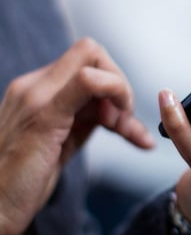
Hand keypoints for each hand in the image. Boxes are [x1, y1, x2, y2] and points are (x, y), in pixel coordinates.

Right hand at [0, 38, 153, 234]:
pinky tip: (124, 128)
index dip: (112, 82)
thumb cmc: (22, 182)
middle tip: (121, 123)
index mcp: (36, 90)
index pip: (86, 60)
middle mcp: (33, 86)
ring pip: (93, 59)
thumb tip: (117, 110)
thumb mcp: (60, 141)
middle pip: (92, 51)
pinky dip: (117, 93)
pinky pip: (88, 81)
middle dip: (120, 84)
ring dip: (122, 94)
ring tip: (125, 131)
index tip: (118, 118)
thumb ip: (84, 119)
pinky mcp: (43, 115)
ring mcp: (35, 97)